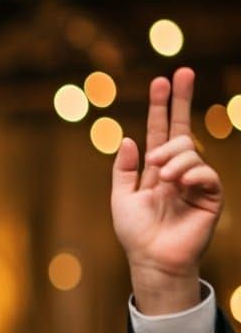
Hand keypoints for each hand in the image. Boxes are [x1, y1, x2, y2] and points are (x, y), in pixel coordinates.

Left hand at [111, 67, 221, 314]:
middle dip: (182, 99)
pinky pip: (206, 173)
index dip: (163, 106)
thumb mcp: (121, 197)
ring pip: (189, 151)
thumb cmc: (135, 233)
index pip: (161, 131)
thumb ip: (124, 169)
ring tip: (161, 177)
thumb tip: (130, 138)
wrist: (151, 259)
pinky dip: (191, 173)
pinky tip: (178, 182)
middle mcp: (178, 171)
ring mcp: (195, 182)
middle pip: (183, 129)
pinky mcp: (210, 197)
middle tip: (181, 73)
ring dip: (173, 158)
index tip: (164, 79)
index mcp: (156, 168)